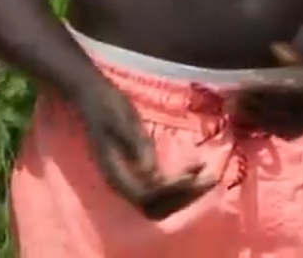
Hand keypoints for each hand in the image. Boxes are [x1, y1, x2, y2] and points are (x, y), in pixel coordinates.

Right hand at [74, 83, 213, 219]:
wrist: (92, 94)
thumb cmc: (106, 103)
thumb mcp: (122, 119)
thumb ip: (135, 144)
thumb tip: (151, 171)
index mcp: (114, 172)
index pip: (145, 196)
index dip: (171, 191)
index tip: (193, 173)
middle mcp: (121, 183)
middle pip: (156, 208)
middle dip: (185, 197)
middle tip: (210, 177)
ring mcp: (130, 180)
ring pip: (161, 204)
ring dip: (187, 195)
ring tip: (208, 175)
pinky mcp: (139, 174)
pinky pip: (162, 192)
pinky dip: (182, 186)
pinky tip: (197, 168)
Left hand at [227, 23, 302, 139]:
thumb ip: (298, 46)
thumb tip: (277, 51)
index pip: (280, 93)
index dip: (258, 95)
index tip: (237, 92)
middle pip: (281, 113)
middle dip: (255, 112)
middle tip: (231, 107)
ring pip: (291, 126)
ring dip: (266, 123)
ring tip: (245, 117)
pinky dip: (284, 130)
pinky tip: (271, 128)